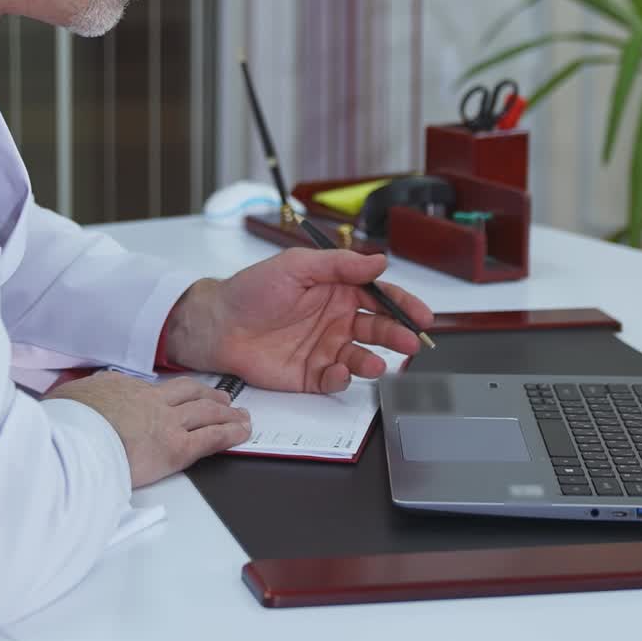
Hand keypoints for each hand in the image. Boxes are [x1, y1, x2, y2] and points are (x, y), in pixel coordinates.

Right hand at [47, 372, 250, 487]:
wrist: (74, 438)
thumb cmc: (65, 425)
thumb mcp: (64, 402)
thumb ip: (74, 401)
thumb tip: (66, 403)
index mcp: (120, 388)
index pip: (150, 388)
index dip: (168, 393)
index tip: (175, 395)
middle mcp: (148, 399)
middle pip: (187, 392)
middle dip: (207, 394)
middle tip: (221, 397)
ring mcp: (165, 421)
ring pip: (205, 411)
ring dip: (225, 412)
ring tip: (239, 415)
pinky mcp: (176, 447)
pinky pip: (211, 438)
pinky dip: (229, 434)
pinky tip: (241, 433)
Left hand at [161, 249, 433, 393]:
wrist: (219, 323)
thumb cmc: (253, 289)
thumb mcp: (297, 265)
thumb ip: (339, 264)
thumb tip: (379, 261)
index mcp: (338, 291)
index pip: (379, 297)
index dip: (403, 305)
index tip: (422, 315)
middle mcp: (337, 320)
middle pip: (378, 329)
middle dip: (397, 336)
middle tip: (409, 342)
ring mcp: (325, 348)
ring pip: (362, 357)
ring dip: (372, 361)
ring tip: (373, 363)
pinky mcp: (310, 375)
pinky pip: (335, 379)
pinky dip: (342, 378)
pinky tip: (338, 371)